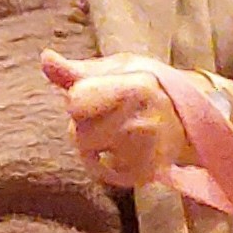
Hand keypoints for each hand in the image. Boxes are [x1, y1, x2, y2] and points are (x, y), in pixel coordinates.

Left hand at [42, 51, 202, 188]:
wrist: (187, 118)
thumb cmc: (148, 87)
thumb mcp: (117, 68)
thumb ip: (78, 70)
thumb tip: (45, 58)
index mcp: (135, 89)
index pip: (76, 100)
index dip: (80, 96)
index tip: (99, 93)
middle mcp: (142, 123)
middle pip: (78, 130)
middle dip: (85, 122)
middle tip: (110, 113)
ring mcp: (144, 153)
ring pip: (87, 152)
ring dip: (92, 143)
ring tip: (116, 130)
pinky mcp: (143, 174)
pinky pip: (100, 172)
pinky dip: (103, 163)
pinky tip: (121, 149)